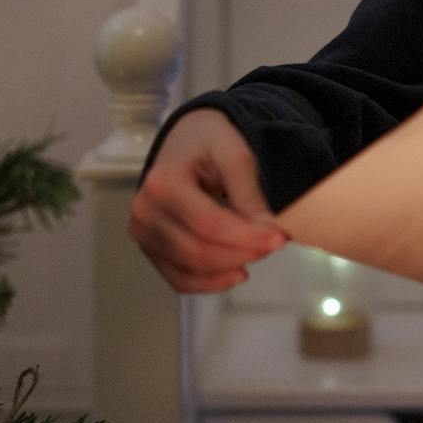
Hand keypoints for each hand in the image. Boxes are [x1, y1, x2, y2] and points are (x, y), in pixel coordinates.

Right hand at [130, 107, 287, 292]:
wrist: (185, 140)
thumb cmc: (208, 142)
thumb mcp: (234, 154)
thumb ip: (248, 194)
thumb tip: (267, 232)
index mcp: (163, 182)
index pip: (208, 223)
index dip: (246, 237)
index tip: (279, 238)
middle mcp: (144, 211)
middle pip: (198, 251)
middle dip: (242, 253)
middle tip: (274, 243)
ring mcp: (143, 233)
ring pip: (191, 269)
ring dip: (230, 266)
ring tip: (258, 251)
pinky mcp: (150, 248)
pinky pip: (179, 279)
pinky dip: (210, 283)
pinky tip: (236, 273)